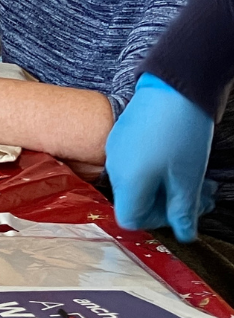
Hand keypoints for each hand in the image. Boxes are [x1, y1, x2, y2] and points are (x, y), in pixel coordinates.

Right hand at [106, 74, 214, 242]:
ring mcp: (118, 150)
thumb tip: (183, 235)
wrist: (176, 83)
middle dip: (170, 203)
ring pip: (139, 181)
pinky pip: (137, 163)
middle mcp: (116, 168)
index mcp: (127, 182)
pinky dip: (158, 168)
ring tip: (198, 177)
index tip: (183, 211)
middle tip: (201, 196)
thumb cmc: (182, 131)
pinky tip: (179, 159)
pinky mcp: (124, 135)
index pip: (132, 220)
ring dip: (168, 186)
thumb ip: (183, 210)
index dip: (158, 222)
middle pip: (136, 201)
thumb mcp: (188, 178)